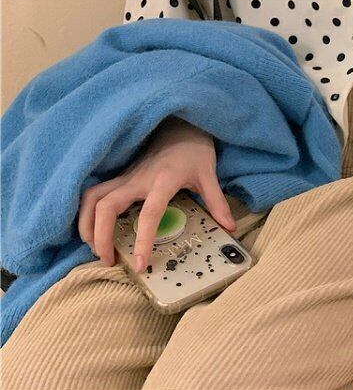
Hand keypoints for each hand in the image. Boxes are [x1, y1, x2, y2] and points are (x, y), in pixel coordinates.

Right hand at [77, 116, 235, 272]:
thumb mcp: (208, 175)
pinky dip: (86, 211)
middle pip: (107, 206)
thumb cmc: (195, 150)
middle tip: (108, 260)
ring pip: (93, 198)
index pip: (150, 213)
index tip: (140, 265)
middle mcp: (139, 178)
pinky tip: (91, 229)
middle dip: (100, 236)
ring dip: (86, 224)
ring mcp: (126, 175)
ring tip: (95, 247)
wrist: (182, 124)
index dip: (143, 240)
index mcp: (164, 179)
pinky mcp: (120, 175)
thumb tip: (230, 227)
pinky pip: (94, 192)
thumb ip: (217, 202)